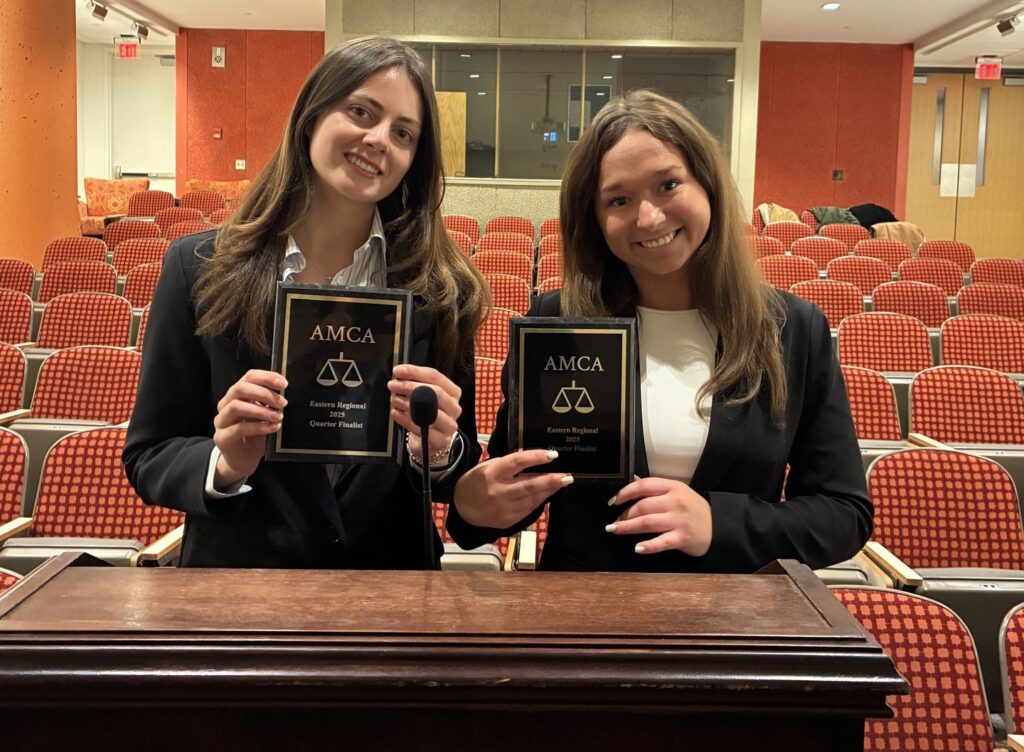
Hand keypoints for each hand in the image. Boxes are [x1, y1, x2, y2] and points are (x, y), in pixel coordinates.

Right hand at [213, 369, 286, 487]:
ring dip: (260, 410)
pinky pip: (239, 429)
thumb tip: (285, 393)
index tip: (283, 383)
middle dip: (263, 393)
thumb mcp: (265, 416)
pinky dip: (259, 427)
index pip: (248, 377)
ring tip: (278, 417)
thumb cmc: (256, 436)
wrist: (243, 460)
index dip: (266, 377)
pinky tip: (273, 428)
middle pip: (239, 388)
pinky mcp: (222, 438)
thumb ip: (271, 404)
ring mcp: (221, 421)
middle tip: (282, 403)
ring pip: (236, 407)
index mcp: (237, 395)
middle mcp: (225, 405)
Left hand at [388, 364, 462, 460]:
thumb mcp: (426, 396)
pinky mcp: (440, 440)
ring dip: (406, 403)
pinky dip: (403, 418)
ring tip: (393, 399)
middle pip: (435, 392)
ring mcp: (449, 426)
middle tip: (393, 385)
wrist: (432, 441)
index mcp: (453, 393)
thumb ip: (416, 383)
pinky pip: (419, 427)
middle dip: (410, 387)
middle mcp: (455, 408)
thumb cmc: (428, 414)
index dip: (415, 372)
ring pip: (428, 410)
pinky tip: (395, 412)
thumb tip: (400, 373)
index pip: (436, 377)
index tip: (398, 371)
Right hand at [454, 450, 571, 528]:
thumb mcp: (487, 467)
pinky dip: (540, 500)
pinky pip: (529, 509)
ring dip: (549, 491)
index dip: (536, 458)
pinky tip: (548, 493)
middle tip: (567, 476)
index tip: (552, 455)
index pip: (517, 462)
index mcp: (492, 473)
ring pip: (532, 499)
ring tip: (562, 482)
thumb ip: (508, 464)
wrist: (462, 508)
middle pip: (529, 485)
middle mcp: (498, 491)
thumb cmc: (476, 482)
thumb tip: (534, 460)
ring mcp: (503, 508)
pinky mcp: (508, 520)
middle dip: (550, 480)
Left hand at [607, 477, 711, 556]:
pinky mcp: (682, 537)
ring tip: (615, 530)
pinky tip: (637, 548)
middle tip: (614, 522)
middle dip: (624, 514)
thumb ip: (656, 488)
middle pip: (643, 506)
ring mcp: (679, 520)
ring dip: (627, 527)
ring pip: (647, 522)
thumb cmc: (694, 510)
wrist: (718, 528)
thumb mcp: (678, 492)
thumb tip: (634, 479)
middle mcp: (675, 501)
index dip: (625, 492)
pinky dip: (648, 546)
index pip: (644, 486)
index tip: (613, 501)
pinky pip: (662, 541)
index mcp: (673, 487)